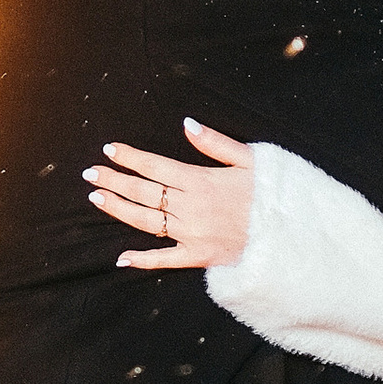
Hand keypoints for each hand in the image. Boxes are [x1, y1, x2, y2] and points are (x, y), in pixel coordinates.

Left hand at [85, 119, 256, 268]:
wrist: (291, 236)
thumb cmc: (273, 195)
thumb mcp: (250, 159)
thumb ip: (215, 143)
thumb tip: (187, 124)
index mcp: (201, 181)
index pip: (155, 166)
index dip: (129, 157)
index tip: (109, 149)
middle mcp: (191, 208)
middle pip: (143, 192)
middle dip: (114, 180)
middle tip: (90, 173)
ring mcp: (192, 234)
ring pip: (146, 221)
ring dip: (118, 209)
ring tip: (96, 198)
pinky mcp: (199, 257)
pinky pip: (165, 259)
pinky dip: (142, 259)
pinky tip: (122, 258)